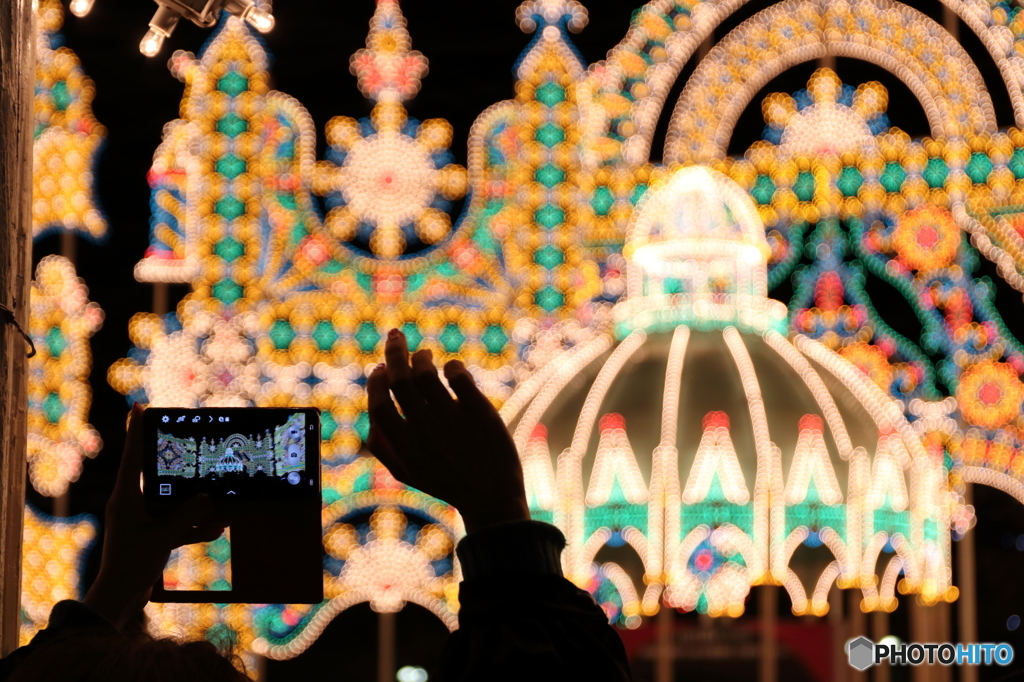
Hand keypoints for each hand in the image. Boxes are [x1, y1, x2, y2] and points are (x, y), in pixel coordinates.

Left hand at [83, 404, 225, 628]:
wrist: (119, 599)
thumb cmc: (132, 566)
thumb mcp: (162, 538)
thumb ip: (187, 515)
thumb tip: (208, 497)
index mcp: (126, 498)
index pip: (133, 457)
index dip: (136, 430)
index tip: (139, 407)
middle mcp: (131, 504)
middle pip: (157, 476)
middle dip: (179, 469)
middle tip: (191, 446)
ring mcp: (141, 520)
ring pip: (171, 503)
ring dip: (194, 508)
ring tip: (219, 508)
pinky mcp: (149, 536)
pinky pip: (175, 524)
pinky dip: (193, 527)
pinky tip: (215, 530)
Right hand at [367, 329, 529, 533]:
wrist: (493, 498)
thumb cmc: (447, 482)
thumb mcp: (409, 473)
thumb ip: (384, 448)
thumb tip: (370, 415)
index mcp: (406, 449)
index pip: (379, 407)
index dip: (375, 383)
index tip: (379, 368)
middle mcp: (427, 433)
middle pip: (401, 381)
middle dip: (394, 352)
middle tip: (395, 336)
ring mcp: (454, 421)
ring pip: (427, 374)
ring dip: (421, 356)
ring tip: (424, 354)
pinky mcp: (481, 412)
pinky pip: (459, 376)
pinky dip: (452, 366)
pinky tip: (451, 369)